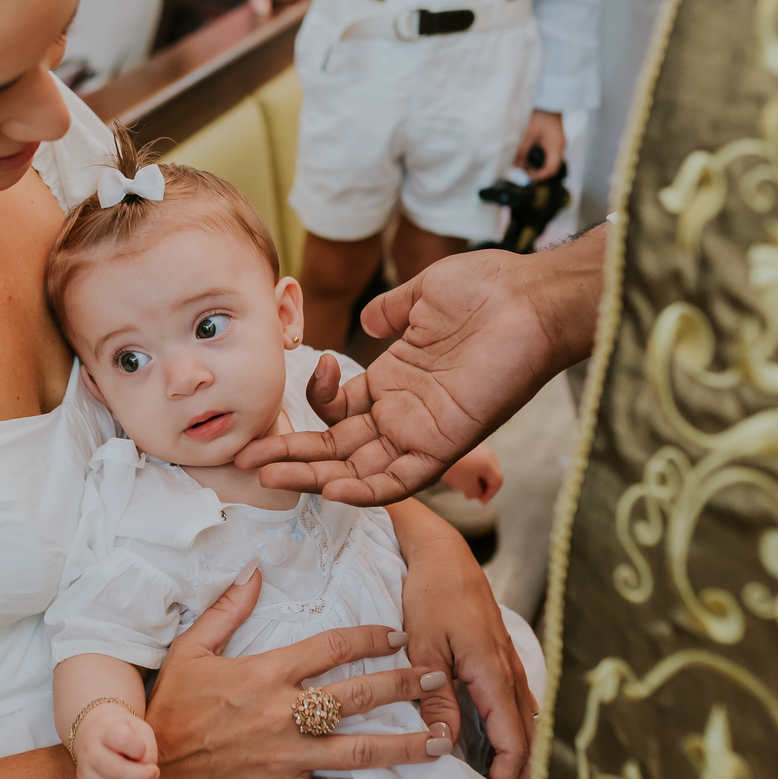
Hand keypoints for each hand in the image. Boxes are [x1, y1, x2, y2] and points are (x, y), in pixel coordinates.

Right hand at [72, 705, 159, 778]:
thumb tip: (148, 773)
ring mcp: (85, 776)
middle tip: (153, 774)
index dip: (140, 748)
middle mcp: (90, 753)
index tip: (142, 749)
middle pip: (117, 771)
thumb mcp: (141, 731)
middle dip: (143, 777)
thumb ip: (149, 749)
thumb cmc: (126, 735)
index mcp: (104, 732)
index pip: (123, 739)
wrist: (100, 738)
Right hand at [143, 571, 451, 778]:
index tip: (398, 635)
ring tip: (444, 740)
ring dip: (406, 745)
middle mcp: (283, 713)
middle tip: (439, 680)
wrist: (147, 767)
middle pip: (358, 696)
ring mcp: (286, 755)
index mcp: (265, 673)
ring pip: (359, 750)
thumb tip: (255, 571)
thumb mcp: (190, 649)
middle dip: (404, 686)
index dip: (369, 638)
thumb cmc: (169, 705)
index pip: (330, 648)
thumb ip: (227, 610)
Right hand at [236, 230, 605, 502]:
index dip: (313, 406)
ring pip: (359, 468)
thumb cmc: (488, 289)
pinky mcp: (446, 443)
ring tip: (269, 476)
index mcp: (398, 381)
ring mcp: (424, 431)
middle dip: (292, 455)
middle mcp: (406, 413)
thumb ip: (391, 310)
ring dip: (314, 475)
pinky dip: (367, 489)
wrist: (530, 297)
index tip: (307, 375)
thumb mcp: (423, 295)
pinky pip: (401, 479)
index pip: (341, 412)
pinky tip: (332, 489)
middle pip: (338, 446)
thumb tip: (366, 317)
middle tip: (247, 458)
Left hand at [398, 519, 536, 778]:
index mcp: (493, 673)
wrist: (442, 552)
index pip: (514, 741)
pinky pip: (515, 704)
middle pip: (527, 738)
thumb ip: (437, 698)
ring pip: (525, 722)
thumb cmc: (430, 594)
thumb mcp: (424, 647)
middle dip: (519, 776)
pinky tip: (493, 746)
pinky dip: (510, 731)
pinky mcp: (501, 658)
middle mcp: (509, 672)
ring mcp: (509, 664)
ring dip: (516, 755)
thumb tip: (445, 747)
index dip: (509, 777)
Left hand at [440, 442, 502, 503]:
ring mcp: (478, 444)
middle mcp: (487, 451)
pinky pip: (472, 456)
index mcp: (490, 463)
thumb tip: (478, 493)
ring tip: (460, 483)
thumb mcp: (467, 485)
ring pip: (480, 464)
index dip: (490, 494)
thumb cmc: (454, 465)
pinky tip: (455, 471)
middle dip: (481, 485)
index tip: (482, 501)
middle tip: (471, 493)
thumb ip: (476, 492)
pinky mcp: (466, 441)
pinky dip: (467, 466)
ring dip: (473, 476)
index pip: (498, 481)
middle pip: (490, 472)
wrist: (437, 445)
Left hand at [515, 109, 565, 179]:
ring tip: (524, 164)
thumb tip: (515, 167)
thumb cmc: (539, 116)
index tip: (527, 176)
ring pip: (550, 161)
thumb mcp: (527, 134)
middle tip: (524, 172)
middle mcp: (560, 147)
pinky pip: (550, 154)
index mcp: (556, 146)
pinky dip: (540, 158)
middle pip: (552, 167)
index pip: (551, 169)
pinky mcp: (556, 140)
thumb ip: (521, 152)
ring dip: (539, 165)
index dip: (539, 175)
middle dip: (538, 172)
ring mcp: (559, 143)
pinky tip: (529, 155)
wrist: (549, 101)